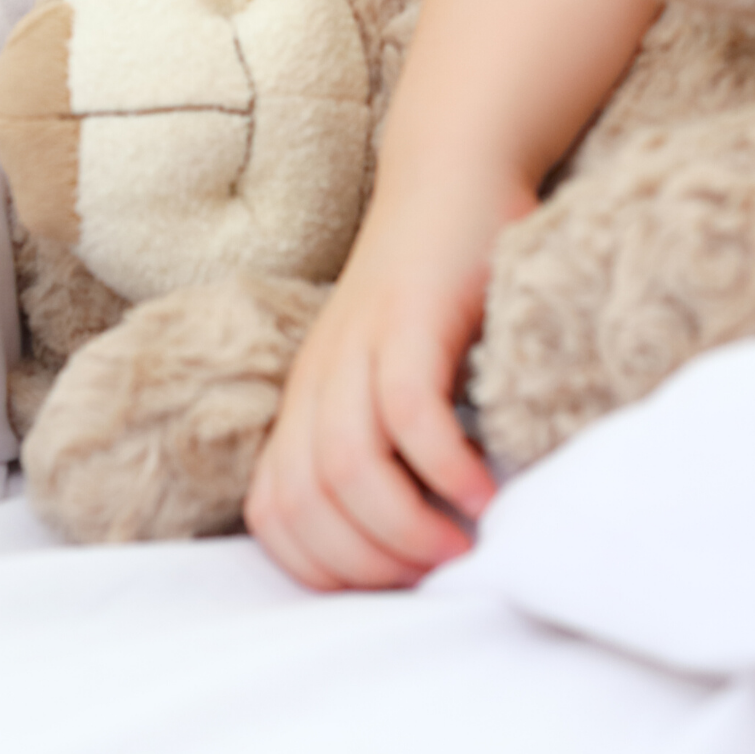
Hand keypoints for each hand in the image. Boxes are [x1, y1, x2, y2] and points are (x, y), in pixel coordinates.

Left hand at [244, 175, 524, 588]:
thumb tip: (417, 535)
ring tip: (459, 544)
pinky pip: (409, 413)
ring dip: (404, 528)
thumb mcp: (391, 367)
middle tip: (435, 572)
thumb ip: (386, 436)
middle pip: (309, 502)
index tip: (393, 584)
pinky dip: (442, 468)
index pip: (274, 514)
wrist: (452, 169)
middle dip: (370, 562)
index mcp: (307, 398)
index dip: (325, 569)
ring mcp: (360, 344)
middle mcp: (319, 377)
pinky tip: (480, 491)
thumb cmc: (438, 284)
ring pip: (349, 467)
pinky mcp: (410, 317)